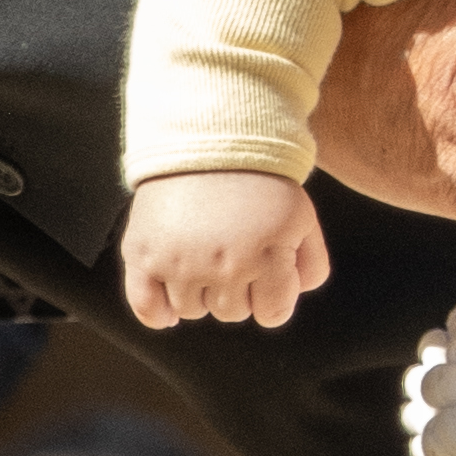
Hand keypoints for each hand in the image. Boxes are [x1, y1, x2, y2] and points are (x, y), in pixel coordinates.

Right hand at [125, 167, 331, 330]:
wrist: (208, 140)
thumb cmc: (259, 182)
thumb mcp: (302, 218)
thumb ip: (311, 264)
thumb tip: (293, 297)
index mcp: (268, 257)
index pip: (273, 314)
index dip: (272, 298)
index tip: (264, 276)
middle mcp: (224, 266)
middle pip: (231, 313)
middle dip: (237, 291)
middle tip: (232, 255)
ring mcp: (181, 263)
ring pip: (193, 311)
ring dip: (200, 294)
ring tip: (203, 258)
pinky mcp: (144, 255)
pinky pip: (147, 307)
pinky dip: (158, 313)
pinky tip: (169, 306)